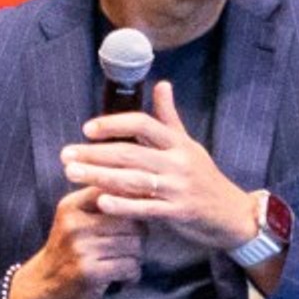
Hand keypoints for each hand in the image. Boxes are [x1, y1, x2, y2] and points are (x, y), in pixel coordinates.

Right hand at [7, 183, 142, 298]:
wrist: (43, 285)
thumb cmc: (69, 249)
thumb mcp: (75, 218)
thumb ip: (102, 201)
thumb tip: (143, 192)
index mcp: (71, 206)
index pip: (115, 193)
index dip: (133, 204)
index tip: (135, 217)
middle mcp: (74, 224)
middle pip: (131, 222)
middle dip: (138, 237)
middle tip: (131, 247)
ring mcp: (81, 249)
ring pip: (133, 245)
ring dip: (136, 258)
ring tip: (125, 263)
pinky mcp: (90, 272)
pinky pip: (129, 267)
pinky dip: (132, 275)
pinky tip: (123, 278)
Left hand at [64, 84, 266, 249]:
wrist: (233, 214)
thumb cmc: (205, 177)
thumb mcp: (189, 145)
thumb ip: (169, 117)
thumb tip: (162, 84)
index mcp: (178, 143)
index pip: (142, 124)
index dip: (113, 124)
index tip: (87, 129)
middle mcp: (178, 162)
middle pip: (130, 153)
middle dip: (94, 153)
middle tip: (65, 155)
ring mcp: (179, 188)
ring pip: (133, 179)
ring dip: (99, 176)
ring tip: (72, 174)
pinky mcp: (179, 213)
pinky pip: (146, 208)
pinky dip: (122, 205)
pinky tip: (100, 201)